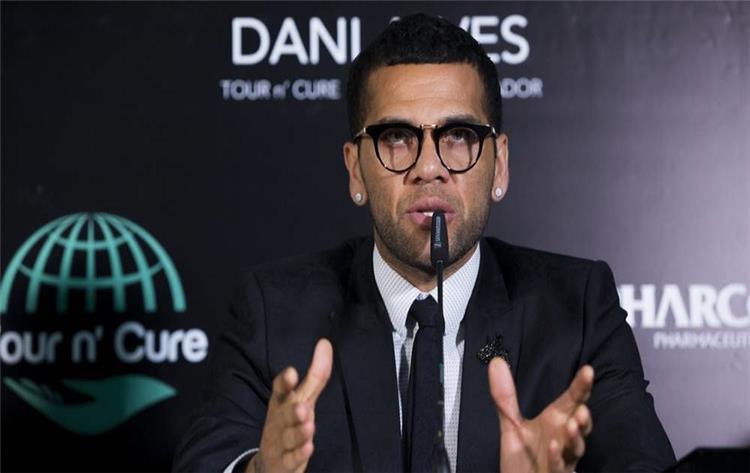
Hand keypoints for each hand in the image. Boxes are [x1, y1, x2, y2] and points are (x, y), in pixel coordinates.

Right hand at [246, 339, 332, 472]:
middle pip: (284, 416)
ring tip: (308, 427)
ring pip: (288, 438)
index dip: (284, 383)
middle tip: (302, 407)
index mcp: (281, 404)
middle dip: (292, 412)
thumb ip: (315, 374)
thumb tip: (325, 343)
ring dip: (297, 433)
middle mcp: (278, 422)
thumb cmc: (289, 422)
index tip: (291, 373)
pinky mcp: (284, 463)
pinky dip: (298, 455)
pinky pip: (290, 460)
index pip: (280, 391)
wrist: (270, 462)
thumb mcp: (302, 397)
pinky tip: (307, 448)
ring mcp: (280, 443)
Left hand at [489, 359, 593, 472]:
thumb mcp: (511, 425)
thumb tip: (496, 361)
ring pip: (575, 449)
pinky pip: (560, 468)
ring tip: (571, 425)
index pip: (572, 401)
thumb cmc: (523, 458)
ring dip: (575, 438)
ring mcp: (563, 459)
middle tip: (582, 408)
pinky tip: (553, 446)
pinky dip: (557, 458)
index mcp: (556, 422)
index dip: (581, 386)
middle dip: (583, 417)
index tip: (588, 370)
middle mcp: (564, 439)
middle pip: (580, 425)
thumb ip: (505, 397)